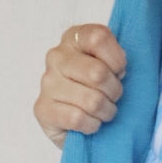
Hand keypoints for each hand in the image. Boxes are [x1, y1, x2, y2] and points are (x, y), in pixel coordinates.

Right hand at [34, 23, 126, 148]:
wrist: (79, 123)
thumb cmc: (100, 88)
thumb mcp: (113, 66)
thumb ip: (117, 59)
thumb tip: (119, 71)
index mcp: (74, 38)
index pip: (99, 38)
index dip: (117, 59)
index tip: (119, 71)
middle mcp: (56, 56)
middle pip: (97, 73)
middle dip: (114, 91)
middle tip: (113, 96)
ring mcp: (47, 82)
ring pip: (91, 100)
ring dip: (106, 111)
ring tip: (103, 111)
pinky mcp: (42, 108)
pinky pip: (77, 118)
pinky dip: (91, 125)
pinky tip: (90, 122)